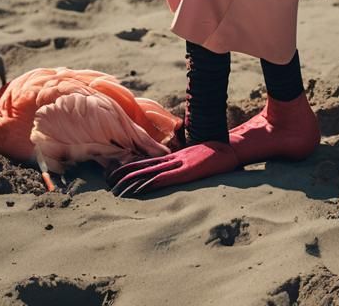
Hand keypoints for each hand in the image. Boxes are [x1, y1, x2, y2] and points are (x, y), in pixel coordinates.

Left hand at [108, 141, 238, 196]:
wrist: (231, 148)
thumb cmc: (217, 154)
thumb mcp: (197, 158)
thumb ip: (185, 163)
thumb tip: (178, 170)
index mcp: (174, 157)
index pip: (146, 161)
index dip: (129, 166)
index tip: (115, 172)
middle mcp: (172, 159)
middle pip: (142, 165)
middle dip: (123, 173)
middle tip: (107, 182)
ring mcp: (178, 164)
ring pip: (148, 172)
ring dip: (130, 181)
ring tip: (115, 189)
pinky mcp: (185, 171)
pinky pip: (163, 178)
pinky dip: (149, 183)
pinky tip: (137, 189)